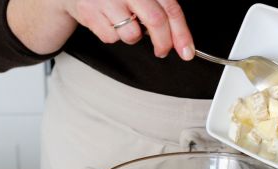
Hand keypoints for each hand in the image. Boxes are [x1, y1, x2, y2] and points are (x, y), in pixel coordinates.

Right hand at [63, 0, 194, 59]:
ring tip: (123, 23)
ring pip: (132, 34)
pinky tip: (106, 20)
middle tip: (162, 51)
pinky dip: (111, 35)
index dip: (181, 32)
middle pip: (155, 20)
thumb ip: (159, 9)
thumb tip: (178, 40)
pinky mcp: (90, 11)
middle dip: (163, 42)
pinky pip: (110, 37)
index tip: (187, 51)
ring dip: (132, 36)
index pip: (170, 8)